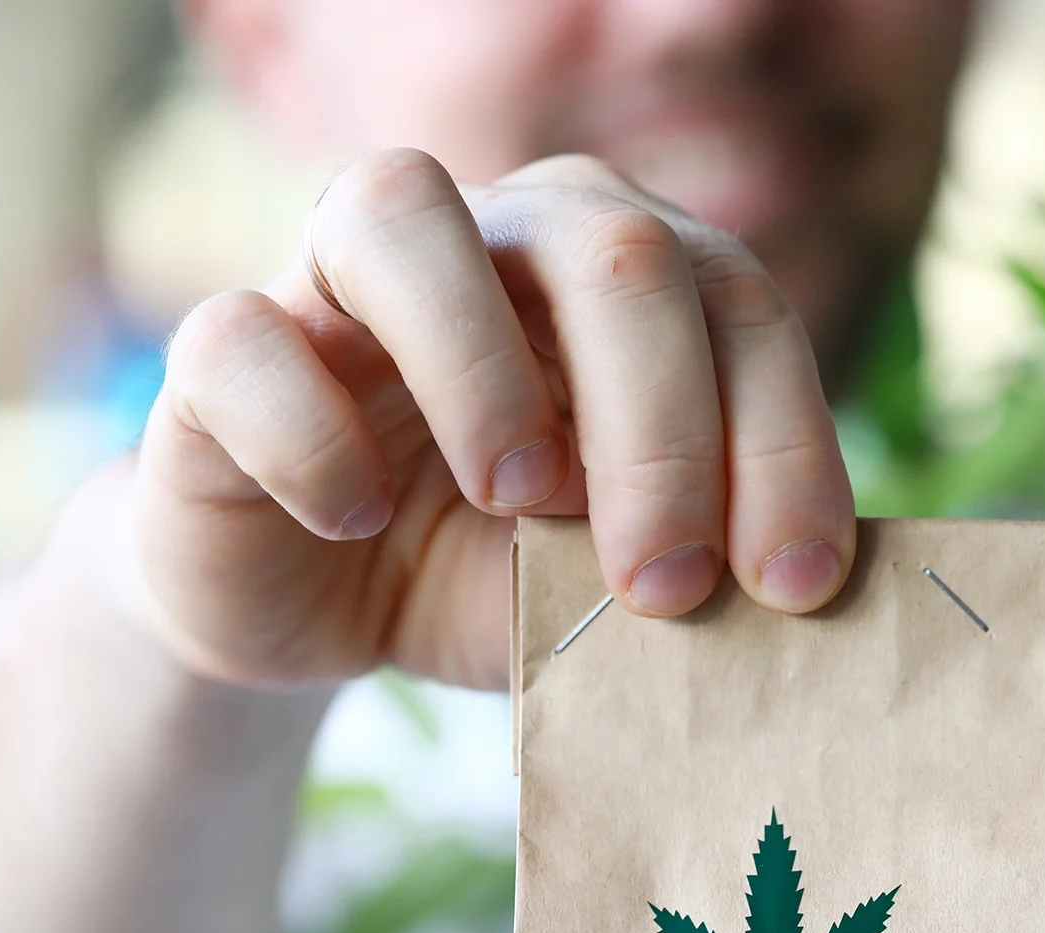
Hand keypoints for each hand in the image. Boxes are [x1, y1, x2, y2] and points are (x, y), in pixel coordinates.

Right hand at [126, 148, 855, 689]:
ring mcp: (343, 277)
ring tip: (521, 501)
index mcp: (628, 276)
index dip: (784, 439)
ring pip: (400, 206)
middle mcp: (499, 237)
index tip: (792, 583)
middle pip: (611, 246)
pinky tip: (355, 518)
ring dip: (483, 365)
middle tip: (668, 583)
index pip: (739, 305)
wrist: (326, 613)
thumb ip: (711, 559)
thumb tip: (823, 604)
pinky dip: (308, 429)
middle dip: (664, 426)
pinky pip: (240, 333)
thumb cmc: (506, 571)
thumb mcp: (626, 575)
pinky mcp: (221, 348)